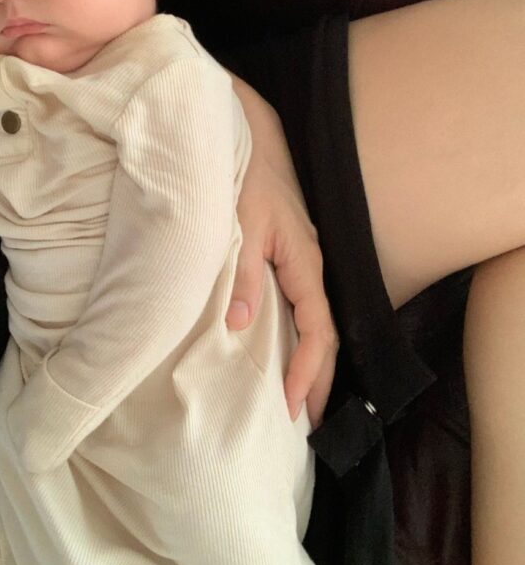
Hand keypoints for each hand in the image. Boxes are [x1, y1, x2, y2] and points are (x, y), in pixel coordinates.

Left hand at [228, 75, 337, 427]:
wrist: (248, 138)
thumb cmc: (242, 178)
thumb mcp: (238, 224)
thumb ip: (240, 274)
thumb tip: (240, 326)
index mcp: (304, 263)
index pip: (317, 331)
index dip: (308, 372)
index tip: (292, 407)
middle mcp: (310, 267)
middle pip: (325, 336)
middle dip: (318, 381)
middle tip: (308, 426)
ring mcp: (302, 263)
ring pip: (316, 325)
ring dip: (311, 365)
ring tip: (300, 404)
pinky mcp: (288, 259)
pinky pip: (301, 310)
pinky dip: (299, 341)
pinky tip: (285, 357)